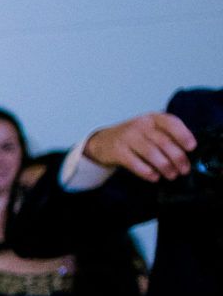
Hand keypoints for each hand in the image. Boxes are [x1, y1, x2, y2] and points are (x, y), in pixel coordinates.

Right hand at [81, 111, 196, 182]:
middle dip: (177, 157)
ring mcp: (127, 137)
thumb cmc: (133, 137)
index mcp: (153, 118)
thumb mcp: (150, 129)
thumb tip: (186, 153)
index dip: (184, 135)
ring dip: (164, 166)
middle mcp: (141, 125)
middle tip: (184, 170)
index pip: (171, 123)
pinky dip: (146, 172)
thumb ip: (166, 135)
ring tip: (171, 175)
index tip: (192, 148)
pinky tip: (154, 177)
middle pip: (163, 141)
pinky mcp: (117, 151)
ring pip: (151, 153)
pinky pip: (134, 163)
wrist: (103, 141)